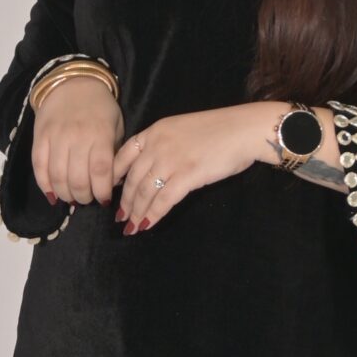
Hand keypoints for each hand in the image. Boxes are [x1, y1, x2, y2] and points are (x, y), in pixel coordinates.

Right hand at [31, 76, 123, 206]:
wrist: (73, 83)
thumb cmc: (100, 108)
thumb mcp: (116, 126)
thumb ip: (116, 153)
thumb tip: (113, 183)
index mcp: (100, 135)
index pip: (101, 171)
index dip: (102, 191)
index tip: (104, 200)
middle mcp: (77, 137)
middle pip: (78, 179)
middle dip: (84, 197)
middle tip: (87, 200)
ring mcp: (55, 138)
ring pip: (57, 177)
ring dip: (65, 194)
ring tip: (72, 198)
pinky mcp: (39, 137)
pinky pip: (39, 167)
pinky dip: (45, 185)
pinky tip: (53, 195)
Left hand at [112, 104, 273, 230]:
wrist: (244, 130)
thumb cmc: (220, 130)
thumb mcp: (183, 129)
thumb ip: (165, 144)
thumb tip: (155, 167)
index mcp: (155, 131)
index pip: (124, 154)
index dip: (114, 175)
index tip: (112, 190)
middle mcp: (158, 145)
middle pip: (133, 178)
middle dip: (125, 201)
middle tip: (121, 217)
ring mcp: (171, 160)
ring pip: (145, 192)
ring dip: (136, 212)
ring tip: (132, 226)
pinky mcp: (187, 176)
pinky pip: (164, 200)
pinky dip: (153, 215)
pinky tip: (148, 225)